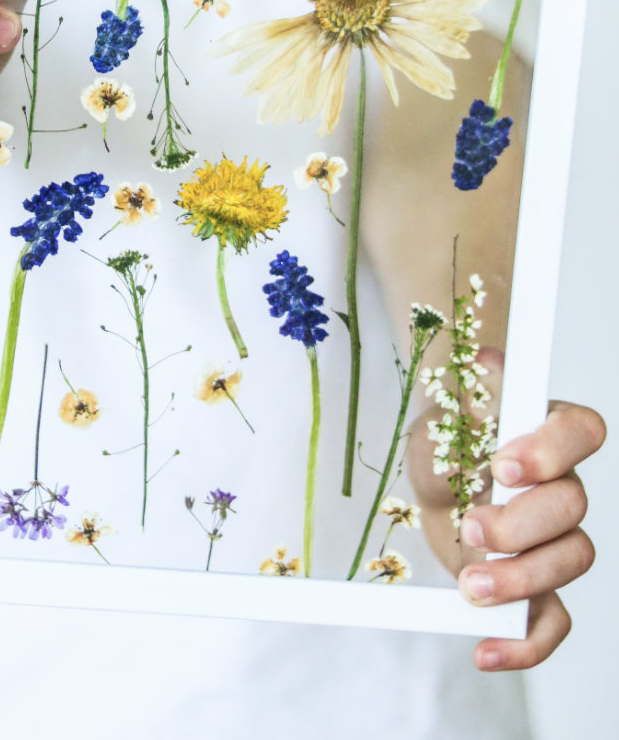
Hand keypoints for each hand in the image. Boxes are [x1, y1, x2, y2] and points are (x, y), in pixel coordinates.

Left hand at [460, 400, 604, 670]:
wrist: (435, 485)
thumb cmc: (448, 441)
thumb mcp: (443, 414)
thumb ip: (465, 399)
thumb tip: (482, 364)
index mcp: (549, 432)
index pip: (581, 432)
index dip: (552, 450)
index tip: (503, 465)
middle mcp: (563, 484)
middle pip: (573, 505)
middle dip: (521, 523)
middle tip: (470, 527)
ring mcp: (555, 538)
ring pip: (572, 560)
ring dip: (522, 578)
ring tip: (469, 584)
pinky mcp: (536, 585)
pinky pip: (554, 621)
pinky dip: (526, 644)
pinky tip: (486, 651)